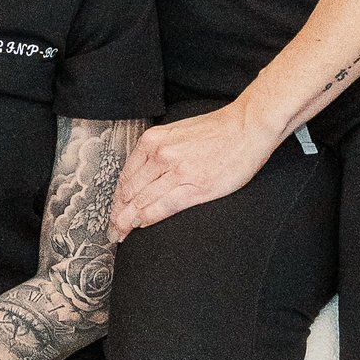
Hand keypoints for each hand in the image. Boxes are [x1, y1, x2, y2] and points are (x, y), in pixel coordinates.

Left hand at [112, 101, 269, 236]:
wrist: (247, 126)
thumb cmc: (217, 129)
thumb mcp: (177, 132)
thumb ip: (159, 149)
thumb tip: (145, 172)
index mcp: (153, 140)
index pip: (127, 175)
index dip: (117, 197)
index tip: (113, 210)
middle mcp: (161, 155)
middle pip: (130, 191)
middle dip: (118, 213)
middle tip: (112, 228)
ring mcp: (177, 171)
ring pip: (142, 201)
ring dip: (128, 220)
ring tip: (120, 233)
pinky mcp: (195, 186)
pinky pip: (163, 206)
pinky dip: (148, 218)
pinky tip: (141, 225)